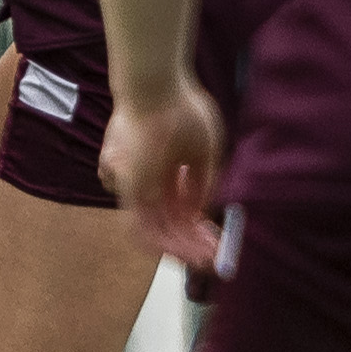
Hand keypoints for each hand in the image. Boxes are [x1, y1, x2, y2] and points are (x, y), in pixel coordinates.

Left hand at [98, 78, 228, 263]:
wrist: (155, 90)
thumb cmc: (181, 109)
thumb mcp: (204, 149)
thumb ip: (201, 181)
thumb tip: (199, 210)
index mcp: (164, 173)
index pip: (180, 210)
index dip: (200, 228)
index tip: (218, 240)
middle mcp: (149, 185)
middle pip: (169, 225)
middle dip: (193, 244)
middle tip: (215, 258)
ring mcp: (138, 190)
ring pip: (158, 233)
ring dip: (183, 250)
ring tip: (207, 260)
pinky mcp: (132, 193)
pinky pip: (146, 231)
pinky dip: (169, 246)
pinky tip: (191, 253)